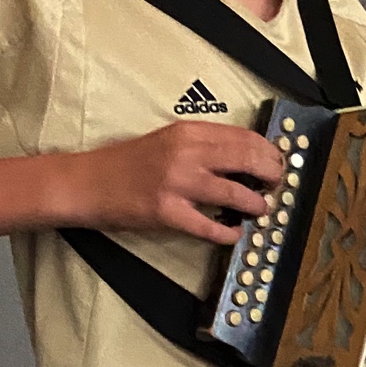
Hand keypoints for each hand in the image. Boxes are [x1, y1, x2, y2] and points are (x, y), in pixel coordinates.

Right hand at [83, 123, 284, 245]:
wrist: (87, 182)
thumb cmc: (127, 163)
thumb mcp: (168, 141)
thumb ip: (203, 146)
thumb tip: (246, 157)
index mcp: (188, 132)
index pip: (243, 137)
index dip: (269, 152)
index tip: (278, 162)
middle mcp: (185, 153)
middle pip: (246, 160)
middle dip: (270, 175)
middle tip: (276, 186)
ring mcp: (176, 183)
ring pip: (234, 194)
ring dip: (255, 205)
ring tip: (260, 210)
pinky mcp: (166, 212)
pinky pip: (208, 226)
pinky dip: (227, 233)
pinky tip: (233, 234)